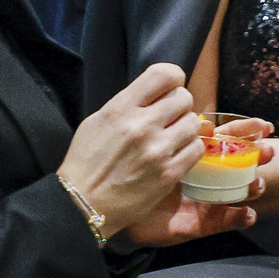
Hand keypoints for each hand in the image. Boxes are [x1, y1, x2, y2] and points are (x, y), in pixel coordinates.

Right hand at [58, 64, 204, 235]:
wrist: (82, 203)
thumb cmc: (86, 162)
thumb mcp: (98, 121)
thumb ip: (127, 105)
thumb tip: (154, 95)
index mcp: (121, 108)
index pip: (163, 74)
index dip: (173, 78)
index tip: (170, 88)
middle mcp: (141, 125)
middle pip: (184, 97)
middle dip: (179, 105)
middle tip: (169, 118)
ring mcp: (157, 151)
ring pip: (193, 123)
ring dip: (185, 128)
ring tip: (172, 137)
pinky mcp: (168, 174)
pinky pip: (196, 149)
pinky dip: (189, 149)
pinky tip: (176, 153)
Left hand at [121, 118, 273, 245]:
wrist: (112, 205)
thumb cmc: (131, 171)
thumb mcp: (155, 148)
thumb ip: (179, 135)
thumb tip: (206, 124)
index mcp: (196, 154)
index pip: (227, 137)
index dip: (247, 131)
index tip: (264, 126)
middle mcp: (206, 175)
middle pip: (240, 163)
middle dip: (258, 156)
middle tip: (268, 152)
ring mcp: (206, 199)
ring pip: (238, 192)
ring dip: (254, 187)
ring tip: (258, 184)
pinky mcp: (201, 222)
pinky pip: (224, 221)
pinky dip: (239, 218)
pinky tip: (248, 215)